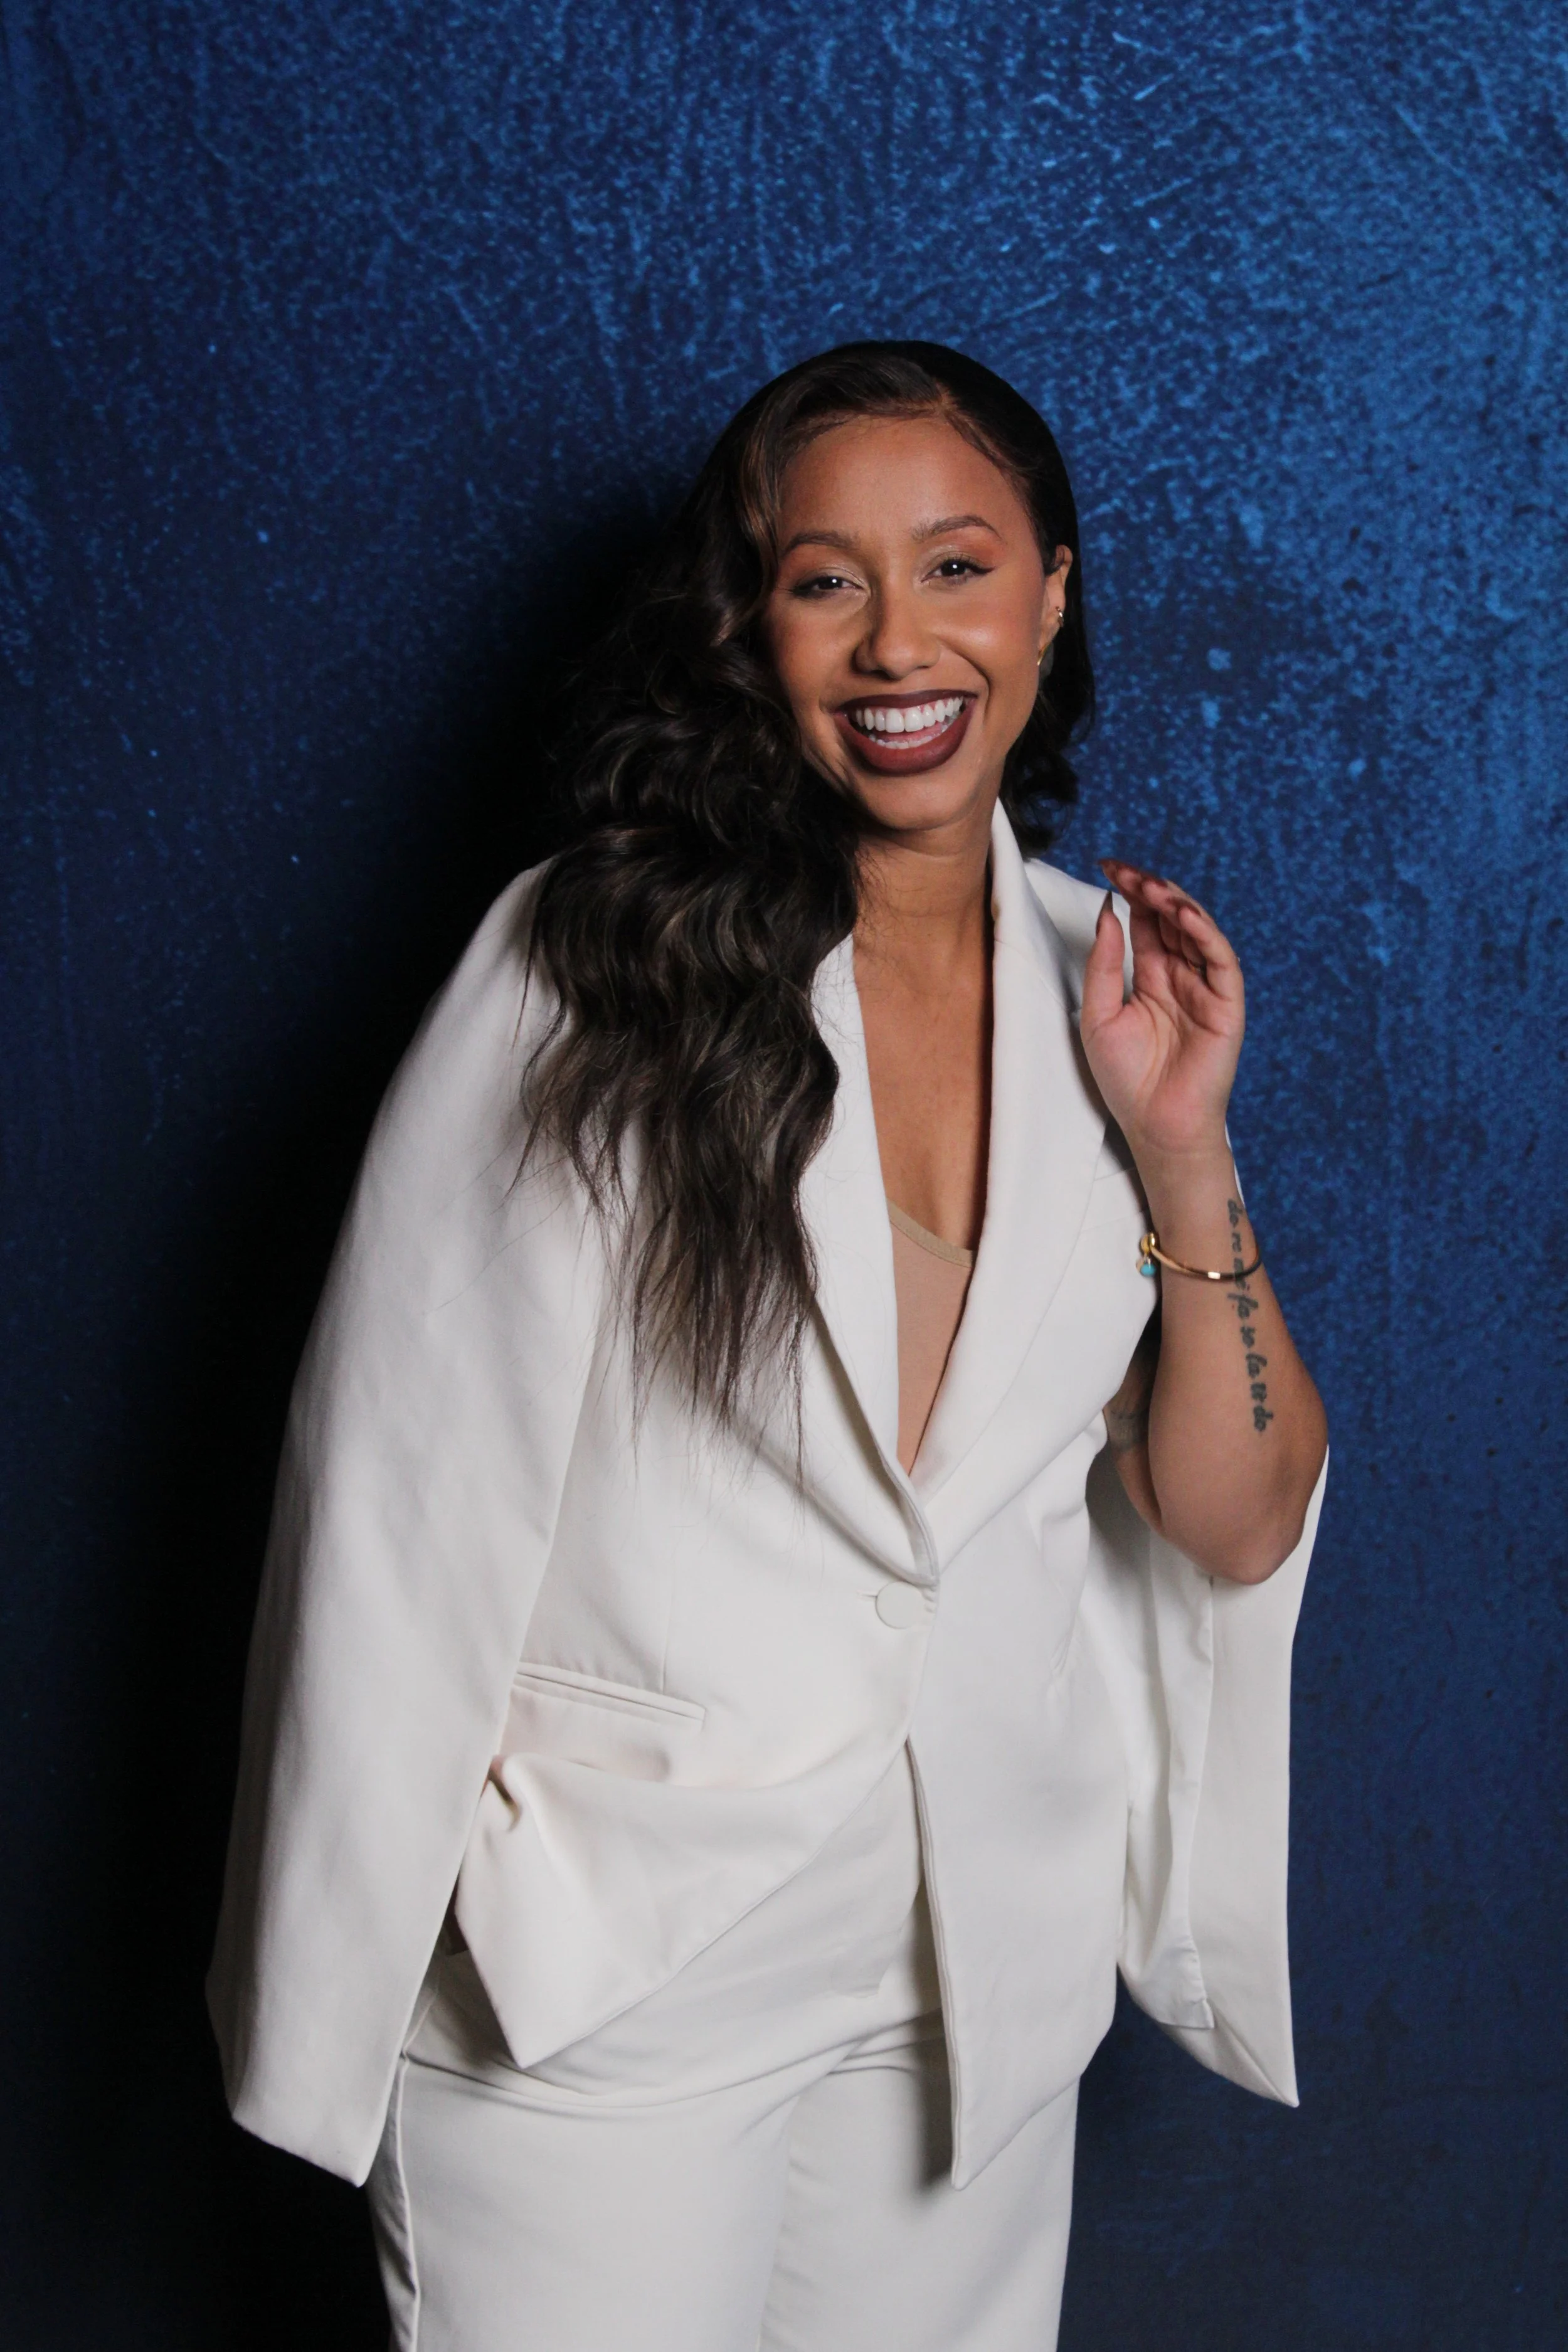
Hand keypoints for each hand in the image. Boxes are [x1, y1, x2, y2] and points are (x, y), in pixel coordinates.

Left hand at [1079, 859, 1243, 1169]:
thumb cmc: (1126, 1080)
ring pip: (1198, 932)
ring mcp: (1206, 989)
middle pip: (1171, 919)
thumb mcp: (1100, 1014)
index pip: (1146, 922)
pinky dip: (1205, 934)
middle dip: (1149, 890)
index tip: (1107, 867)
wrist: (1154, 1127)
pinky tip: (1183, 915)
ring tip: (1151, 886)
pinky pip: (1221, 961)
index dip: (1130, 893)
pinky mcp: (1226, 1006)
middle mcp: (1181, 977)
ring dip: (1176, 904)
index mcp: (1151, 977)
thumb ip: (1104, 963)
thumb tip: (1108, 911)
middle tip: (1126, 870)